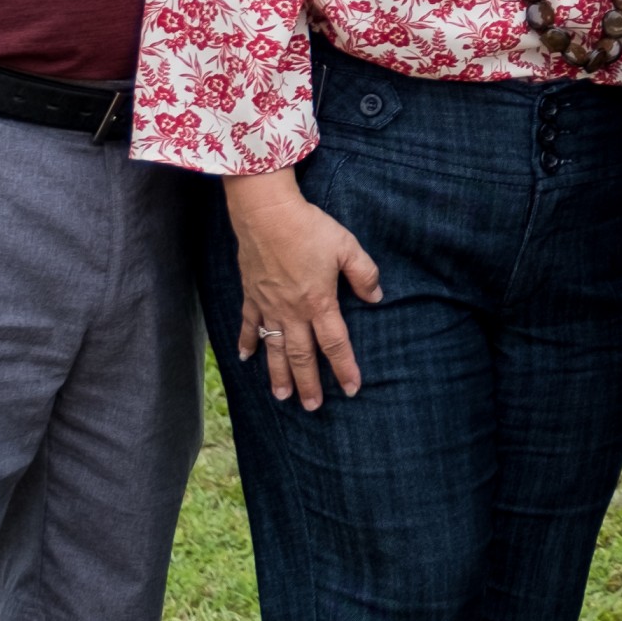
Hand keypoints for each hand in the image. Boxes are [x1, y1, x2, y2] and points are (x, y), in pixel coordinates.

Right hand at [226, 169, 380, 408]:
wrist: (266, 213)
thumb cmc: (309, 227)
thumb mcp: (347, 246)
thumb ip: (364, 274)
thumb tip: (376, 298)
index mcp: (319, 302)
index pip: (335, 343)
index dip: (344, 367)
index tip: (352, 389)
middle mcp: (292, 311)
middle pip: (302, 355)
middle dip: (308, 383)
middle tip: (312, 407)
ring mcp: (269, 305)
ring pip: (274, 348)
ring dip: (278, 374)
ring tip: (282, 396)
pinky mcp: (251, 294)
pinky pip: (249, 325)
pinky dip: (247, 343)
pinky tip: (244, 359)